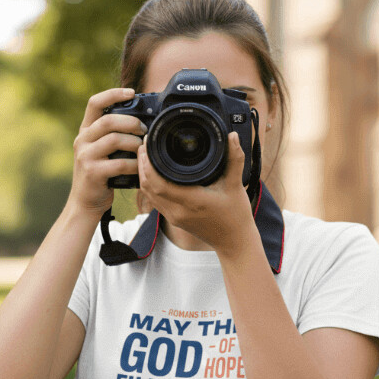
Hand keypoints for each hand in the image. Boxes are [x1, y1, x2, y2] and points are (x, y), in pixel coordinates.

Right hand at [67, 88, 147, 216]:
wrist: (85, 202)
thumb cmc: (100, 174)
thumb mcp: (101, 150)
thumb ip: (112, 135)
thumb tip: (142, 121)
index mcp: (86, 131)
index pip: (94, 103)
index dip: (113, 94)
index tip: (131, 92)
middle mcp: (82, 140)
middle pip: (108, 120)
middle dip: (131, 122)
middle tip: (144, 130)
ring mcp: (85, 156)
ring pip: (114, 139)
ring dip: (134, 143)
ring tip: (143, 148)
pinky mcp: (92, 172)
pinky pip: (119, 163)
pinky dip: (134, 164)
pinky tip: (139, 167)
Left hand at [136, 131, 254, 254]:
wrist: (234, 242)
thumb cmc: (236, 215)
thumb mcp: (236, 186)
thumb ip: (235, 159)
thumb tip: (232, 136)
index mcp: (192, 201)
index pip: (158, 182)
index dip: (148, 162)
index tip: (149, 142)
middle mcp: (178, 210)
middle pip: (147, 186)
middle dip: (142, 164)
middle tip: (145, 144)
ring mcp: (174, 216)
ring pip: (147, 194)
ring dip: (143, 174)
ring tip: (145, 155)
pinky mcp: (174, 219)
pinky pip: (154, 200)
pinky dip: (149, 185)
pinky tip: (151, 173)